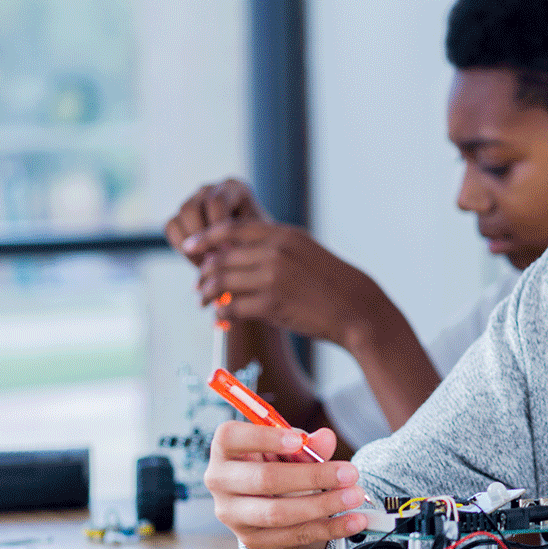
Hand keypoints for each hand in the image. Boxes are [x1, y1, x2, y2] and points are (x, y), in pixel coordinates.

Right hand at [165, 179, 268, 262]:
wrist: (252, 247)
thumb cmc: (260, 242)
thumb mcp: (258, 238)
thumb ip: (241, 240)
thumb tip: (218, 254)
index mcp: (234, 188)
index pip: (216, 202)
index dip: (218, 227)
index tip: (228, 250)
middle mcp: (211, 189)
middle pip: (192, 207)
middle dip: (200, 236)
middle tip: (213, 258)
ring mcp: (194, 200)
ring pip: (180, 216)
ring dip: (191, 243)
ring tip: (208, 263)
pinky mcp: (181, 215)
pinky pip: (172, 227)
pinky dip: (181, 246)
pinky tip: (199, 261)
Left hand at [184, 220, 384, 346]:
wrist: (357, 308)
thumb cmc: (333, 283)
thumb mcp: (307, 252)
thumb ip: (275, 249)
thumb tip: (237, 255)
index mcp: (284, 235)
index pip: (231, 229)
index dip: (205, 238)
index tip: (190, 247)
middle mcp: (275, 252)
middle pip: (221, 258)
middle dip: (203, 273)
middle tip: (197, 286)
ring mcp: (273, 278)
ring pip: (221, 282)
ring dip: (206, 294)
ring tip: (203, 302)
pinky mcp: (272, 305)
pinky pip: (232, 307)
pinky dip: (222, 314)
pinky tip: (222, 319)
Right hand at [204, 420, 369, 548]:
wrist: (267, 496)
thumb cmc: (277, 459)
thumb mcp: (290, 446)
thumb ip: (308, 443)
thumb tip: (326, 439)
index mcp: (225, 447)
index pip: (232, 438)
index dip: (265, 439)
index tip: (299, 442)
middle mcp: (220, 480)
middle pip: (265, 479)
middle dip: (312, 477)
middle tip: (350, 473)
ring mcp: (231, 513)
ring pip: (278, 513)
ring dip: (323, 506)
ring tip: (355, 496)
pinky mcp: (250, 539)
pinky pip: (292, 536)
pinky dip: (328, 529)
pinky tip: (354, 521)